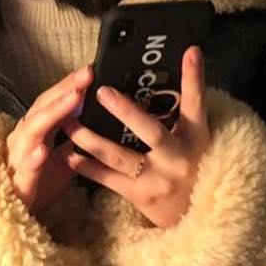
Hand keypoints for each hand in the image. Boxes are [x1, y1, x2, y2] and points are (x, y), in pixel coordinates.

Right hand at [4, 64, 93, 216]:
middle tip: (86, 75)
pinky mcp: (18, 180)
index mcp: (36, 130)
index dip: (69, 85)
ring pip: (33, 129)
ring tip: (73, 99)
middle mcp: (24, 137)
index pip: (52, 101)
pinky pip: (25, 167)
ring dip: (53, 113)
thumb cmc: (38, 183)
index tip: (90, 71)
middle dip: (65, 90)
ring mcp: (18, 157)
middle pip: (43, 107)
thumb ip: (76, 140)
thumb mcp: (64, 159)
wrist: (14, 216)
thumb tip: (97, 122)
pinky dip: (33, 157)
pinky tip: (43, 150)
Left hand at [60, 46, 209, 228]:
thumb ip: (183, 108)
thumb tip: (175, 66)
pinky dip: (87, 167)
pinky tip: (68, 154)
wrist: (196, 215)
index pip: (197, 102)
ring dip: (90, 138)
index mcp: (196, 136)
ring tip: (68, 122)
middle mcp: (177, 157)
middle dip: (125, 111)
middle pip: (150, 131)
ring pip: (118, 156)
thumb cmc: (192, 165)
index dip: (195, 77)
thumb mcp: (196, 137)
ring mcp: (157, 178)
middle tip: (101, 91)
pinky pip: (108, 179)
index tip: (190, 51)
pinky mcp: (140, 195)